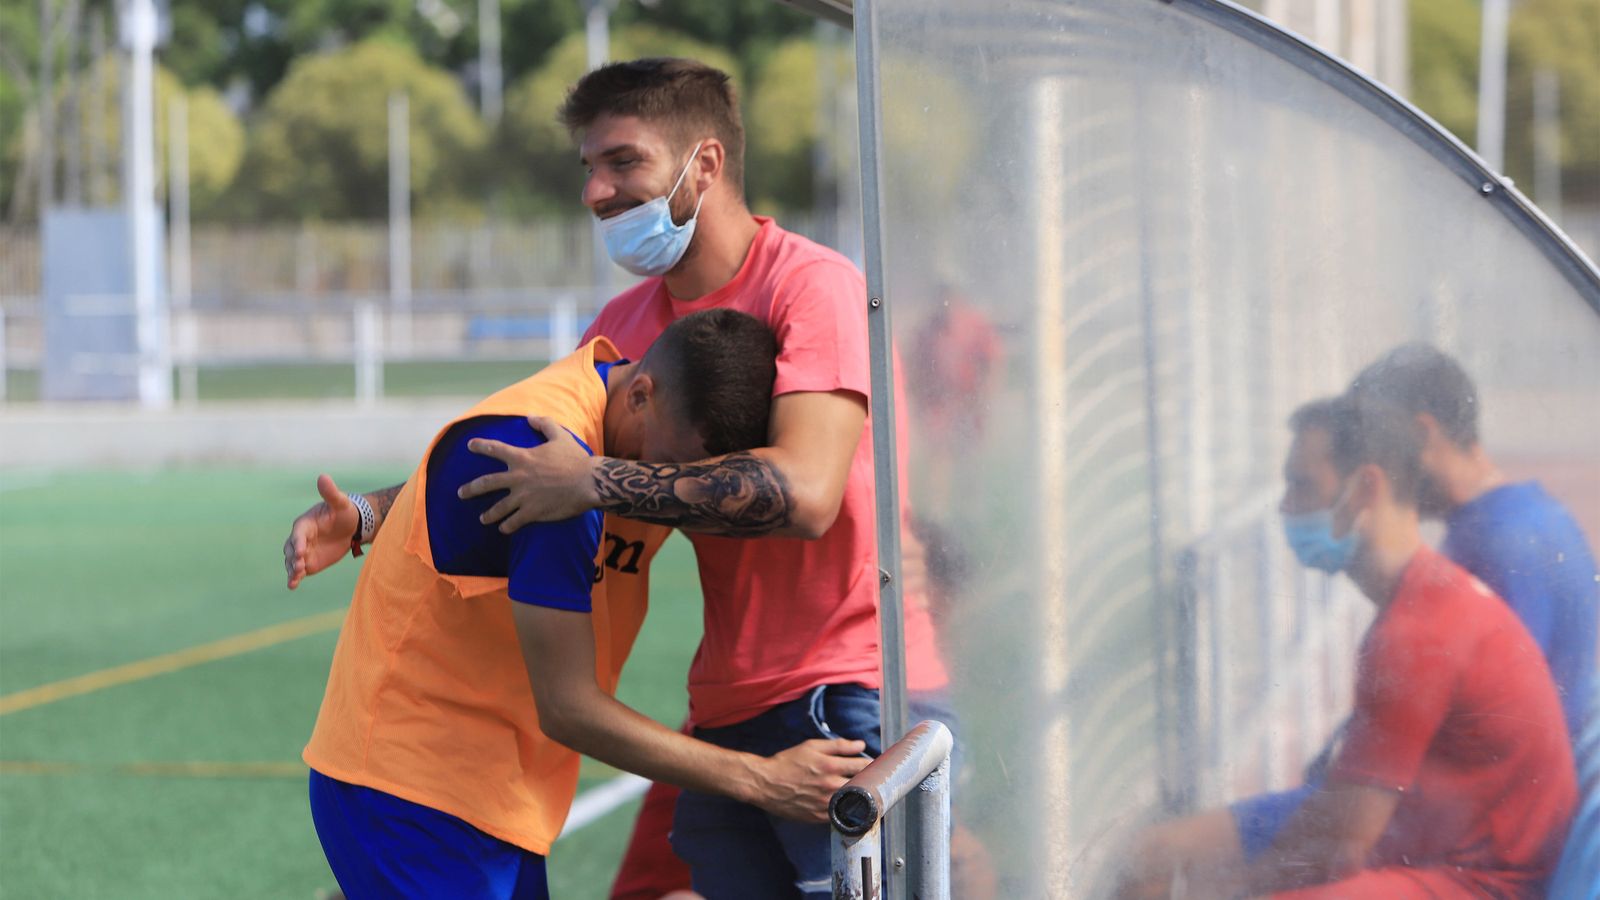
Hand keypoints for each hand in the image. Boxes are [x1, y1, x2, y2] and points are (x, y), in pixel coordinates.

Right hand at [284, 474, 358, 589]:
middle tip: (300, 566)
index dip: (299, 542)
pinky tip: (292, 586)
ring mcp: (303, 551)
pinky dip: (294, 578)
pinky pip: (298, 571)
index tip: (302, 550)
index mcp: (305, 524)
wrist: (351, 527)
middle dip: (294, 558)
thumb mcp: (340, 502)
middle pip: (292, 549)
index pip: (298, 533)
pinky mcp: (308, 563)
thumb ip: (330, 493)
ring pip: (292, 562)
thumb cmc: (344, 512)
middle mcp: (300, 538)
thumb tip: (323, 476)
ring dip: (292, 569)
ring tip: (295, 578)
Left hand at [458, 416, 599, 532]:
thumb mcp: (560, 436)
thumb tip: (530, 417)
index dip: (481, 446)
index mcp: (522, 458)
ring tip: (483, 519)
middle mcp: (518, 478)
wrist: (588, 482)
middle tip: (461, 493)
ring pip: (498, 508)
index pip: (495, 449)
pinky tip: (504, 529)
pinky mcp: (532, 513)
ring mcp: (523, 497)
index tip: (470, 445)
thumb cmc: (575, 459)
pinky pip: (513, 522)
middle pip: (486, 483)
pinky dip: (507, 526)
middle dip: (471, 489)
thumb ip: (544, 424)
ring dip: (488, 514)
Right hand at [749, 738, 869, 822]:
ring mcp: (825, 804)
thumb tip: (860, 745)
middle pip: (862, 785)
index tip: (877, 764)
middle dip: (870, 780)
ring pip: (853, 802)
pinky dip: (846, 808)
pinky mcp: (819, 817)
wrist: (765, 784)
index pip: (863, 766)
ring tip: (864, 791)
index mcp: (830, 767)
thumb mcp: (811, 746)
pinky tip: (847, 803)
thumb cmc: (788, 762)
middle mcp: (830, 787)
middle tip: (875, 778)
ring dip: (861, 796)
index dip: (873, 764)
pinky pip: (840, 814)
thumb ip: (838, 746)